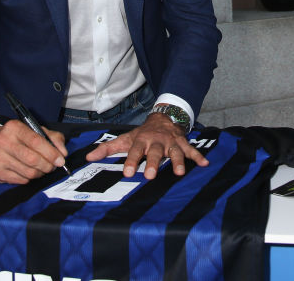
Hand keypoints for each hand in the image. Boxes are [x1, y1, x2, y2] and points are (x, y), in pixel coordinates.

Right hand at [0, 120, 67, 183]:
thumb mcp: (32, 131)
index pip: (37, 141)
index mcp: (14, 127)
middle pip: (33, 159)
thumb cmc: (14, 138)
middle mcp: (3, 141)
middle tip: (52, 166)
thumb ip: (52, 137)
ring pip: (29, 172)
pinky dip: (29, 178)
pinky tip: (27, 171)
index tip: (61, 159)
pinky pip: (21, 180)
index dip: (52, 152)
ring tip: (41, 168)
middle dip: (48, 165)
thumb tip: (62, 152)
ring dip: (40, 173)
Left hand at [85, 113, 207, 178]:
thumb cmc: (142, 134)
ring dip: (178, 161)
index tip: (129, 173)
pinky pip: (191, 150)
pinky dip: (198, 157)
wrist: (163, 118)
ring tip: (180, 172)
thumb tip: (88, 156)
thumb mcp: (125, 139)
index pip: (134, 151)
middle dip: (153, 163)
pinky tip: (205, 164)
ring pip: (174, 152)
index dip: (132, 161)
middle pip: (155, 153)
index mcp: (141, 141)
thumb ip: (107, 149)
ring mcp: (171, 142)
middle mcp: (156, 141)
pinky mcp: (182, 143)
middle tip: (151, 176)